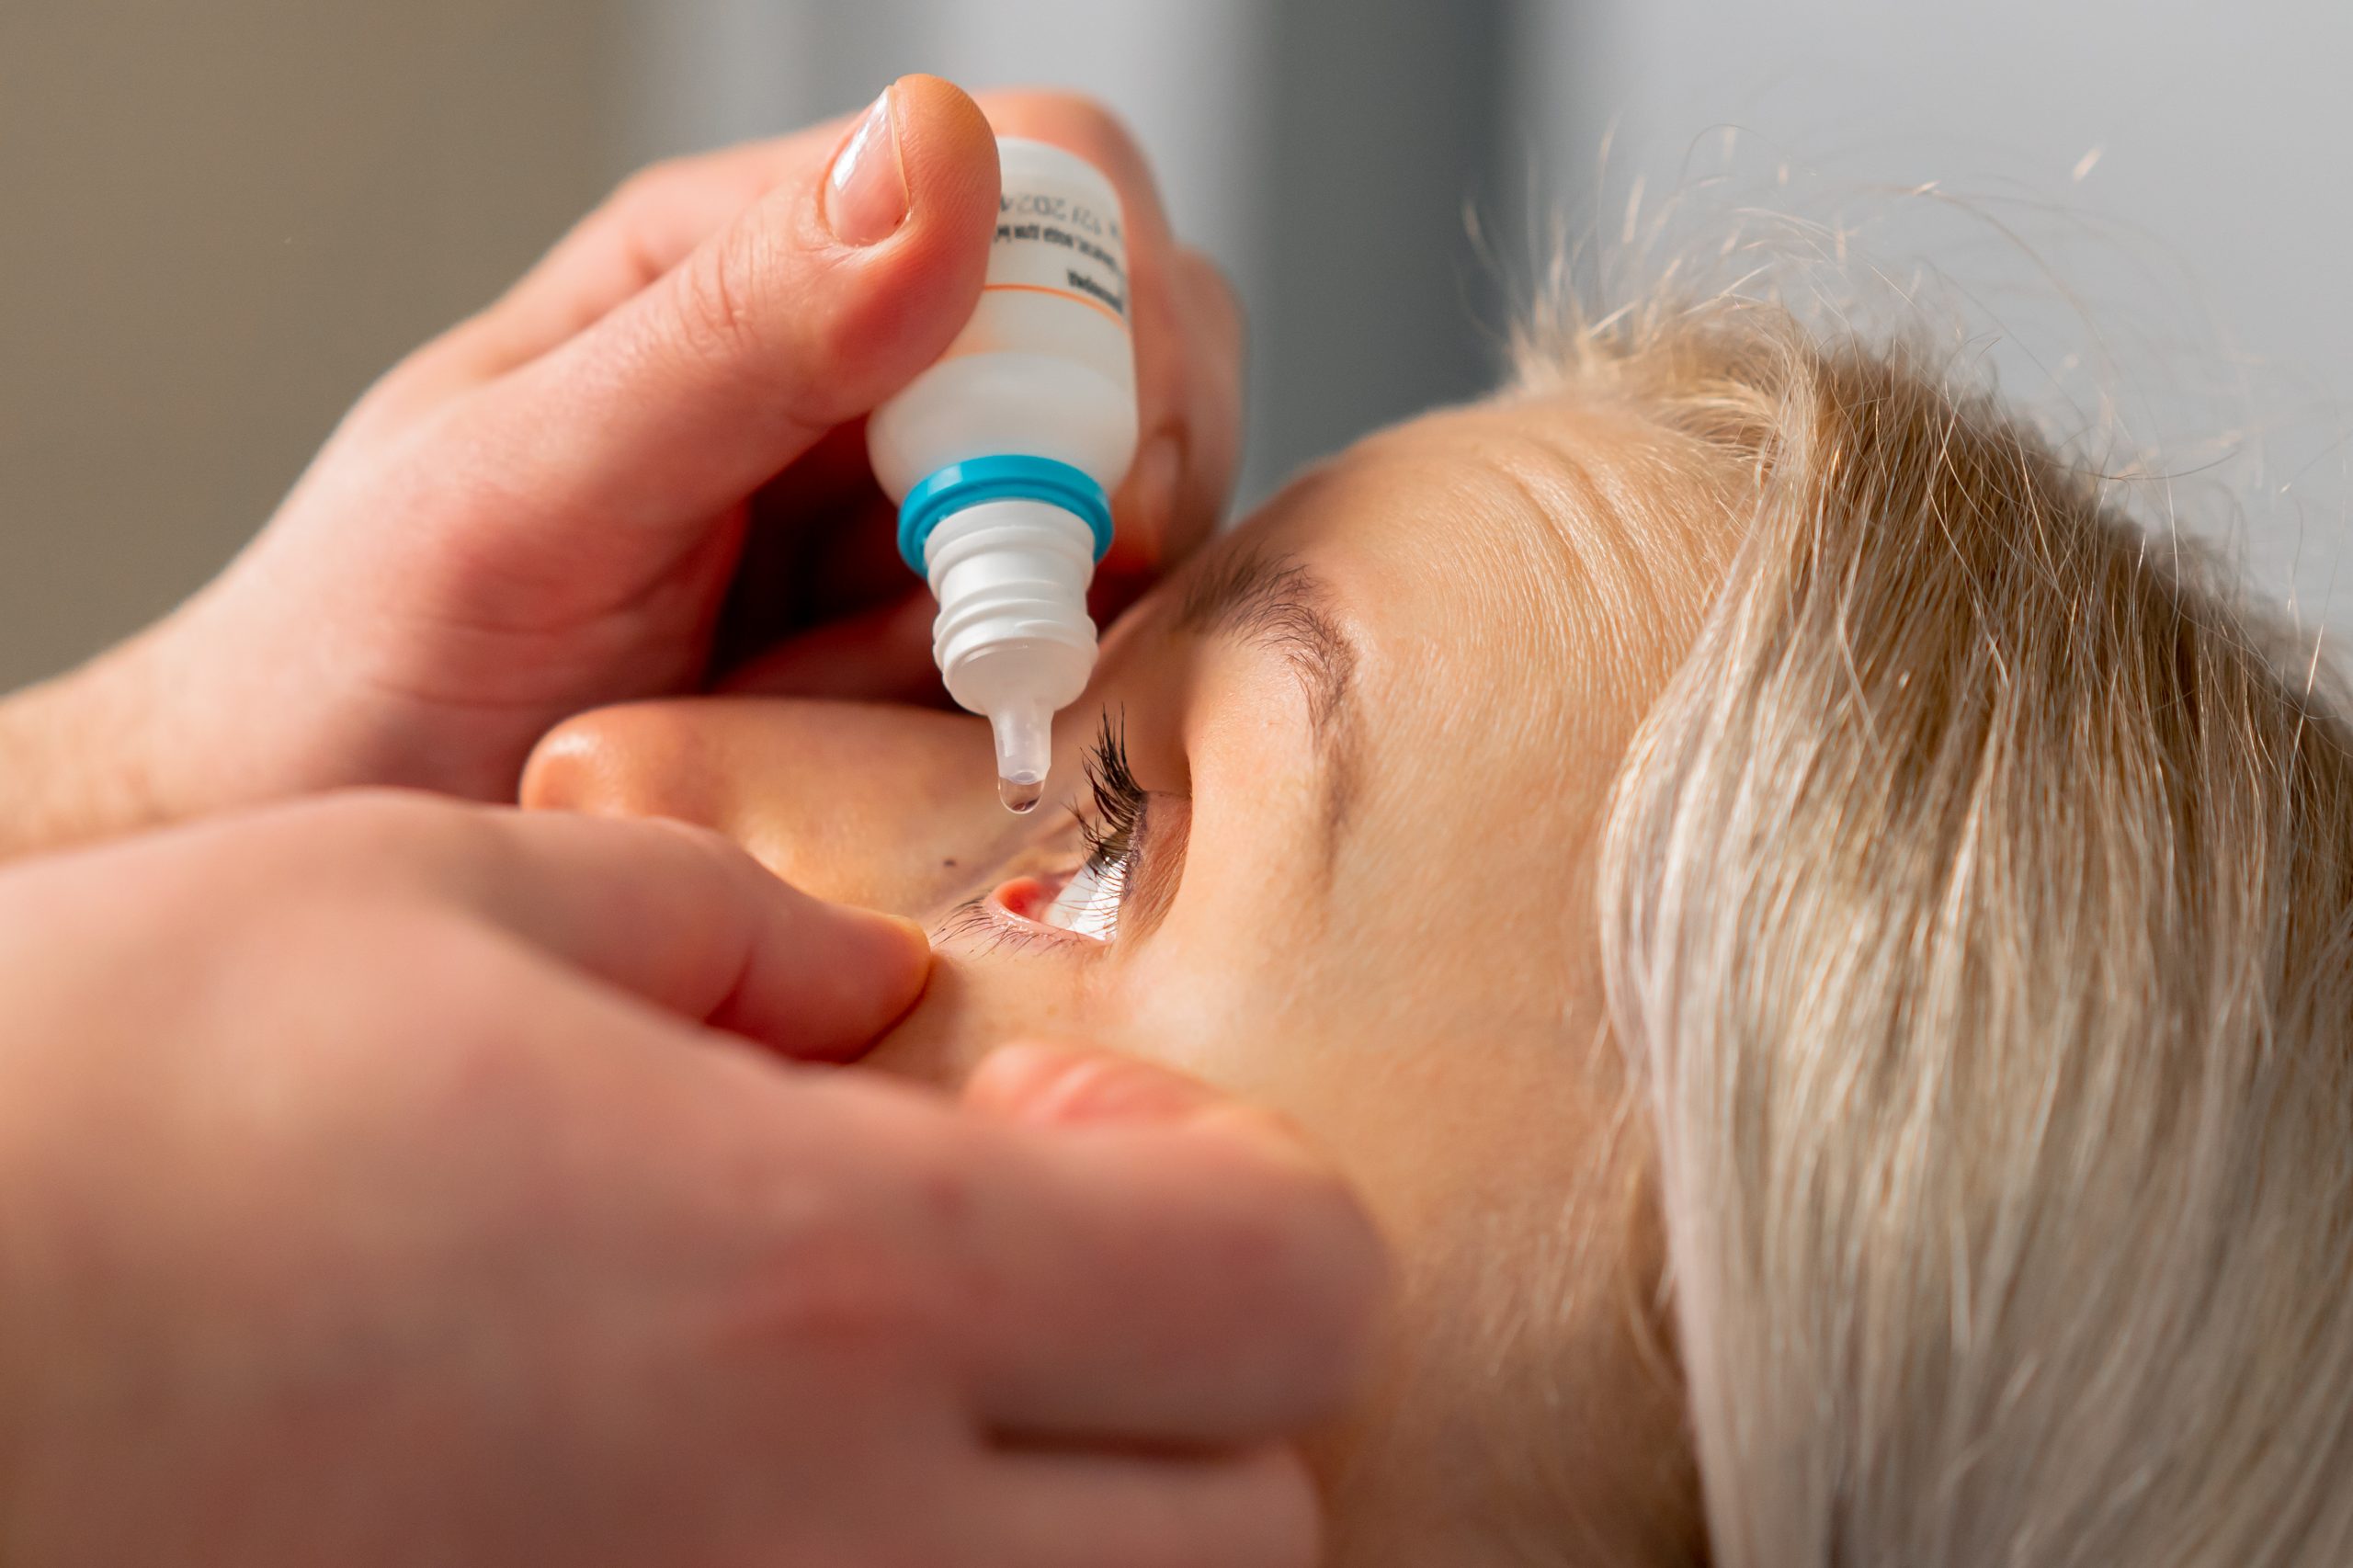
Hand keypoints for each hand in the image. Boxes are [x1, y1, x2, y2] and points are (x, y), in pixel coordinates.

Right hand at [0, 796, 1380, 1564]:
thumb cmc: (82, 1128)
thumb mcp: (427, 898)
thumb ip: (718, 925)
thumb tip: (859, 980)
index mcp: (820, 1283)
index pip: (1288, 1286)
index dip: (1245, 1192)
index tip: (1094, 1132)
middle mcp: (819, 1556)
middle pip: (1253, 1535)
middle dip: (1196, 1397)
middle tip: (1023, 1283)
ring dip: (1070, 1532)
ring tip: (887, 1408)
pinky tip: (743, 1506)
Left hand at [5, 76, 1242, 849]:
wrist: (320, 854)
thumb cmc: (356, 673)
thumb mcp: (523, 492)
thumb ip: (731, 332)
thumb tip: (939, 152)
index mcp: (748, 261)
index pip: (1042, 180)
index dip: (1101, 322)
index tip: (1070, 496)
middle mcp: (852, 370)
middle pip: (1127, 337)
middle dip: (1117, 480)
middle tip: (1002, 630)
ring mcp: (900, 517)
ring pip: (1131, 502)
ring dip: (1077, 611)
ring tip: (913, 715)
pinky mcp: (925, 658)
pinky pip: (1074, 647)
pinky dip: (1049, 704)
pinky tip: (929, 762)